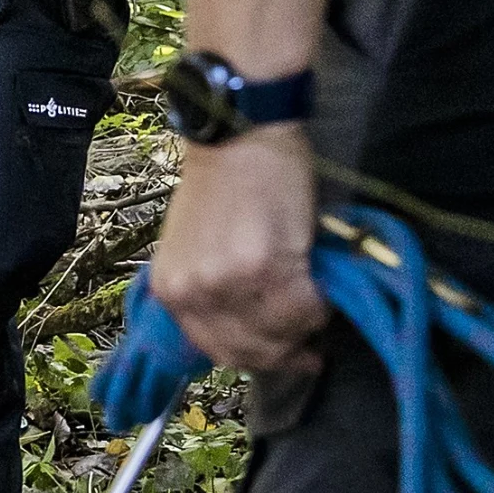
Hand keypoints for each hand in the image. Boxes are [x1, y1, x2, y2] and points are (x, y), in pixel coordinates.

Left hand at [150, 126, 328, 372]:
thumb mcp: (198, 248)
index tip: (286, 357)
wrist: (240, 134)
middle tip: (310, 344)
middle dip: (284, 352)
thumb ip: (214, 291)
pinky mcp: (266, 266)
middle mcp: (194, 293)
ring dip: (305, 325)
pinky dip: (321, 304)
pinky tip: (322, 287)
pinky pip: (305, 307)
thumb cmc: (221, 183)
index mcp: (170, 291)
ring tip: (316, 305)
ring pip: (282, 332)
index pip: (217, 350)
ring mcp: (228, 282)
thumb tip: (257, 328)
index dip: (258, 358)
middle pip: (249, 352)